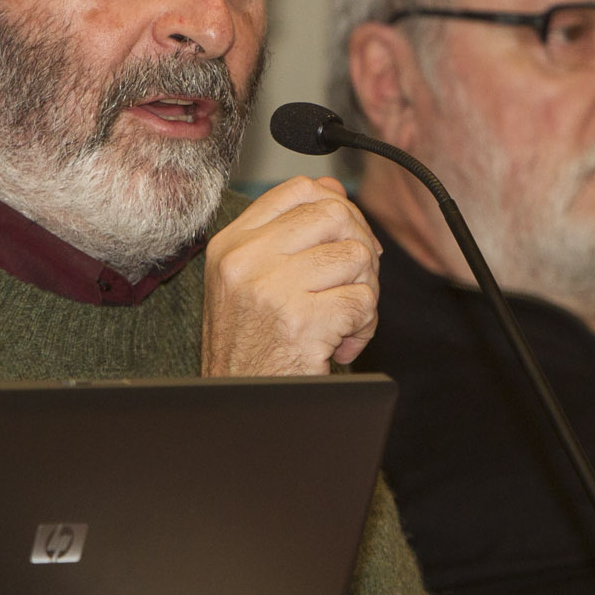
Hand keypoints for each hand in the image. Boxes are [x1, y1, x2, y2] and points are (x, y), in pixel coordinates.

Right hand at [201, 176, 381, 376]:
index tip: (346, 239)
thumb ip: (287, 232)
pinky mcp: (301, 322)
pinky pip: (363, 301)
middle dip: (361, 248)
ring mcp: (271, 289)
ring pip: (357, 256)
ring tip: (342, 321)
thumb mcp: (250, 280)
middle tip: (353, 283)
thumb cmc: (250, 347)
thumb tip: (333, 189)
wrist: (237, 405)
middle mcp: (245, 260)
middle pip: (336, 214)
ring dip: (364, 292)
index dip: (338, 207)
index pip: (300, 190)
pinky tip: (340, 344)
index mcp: (230, 244)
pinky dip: (363, 326)